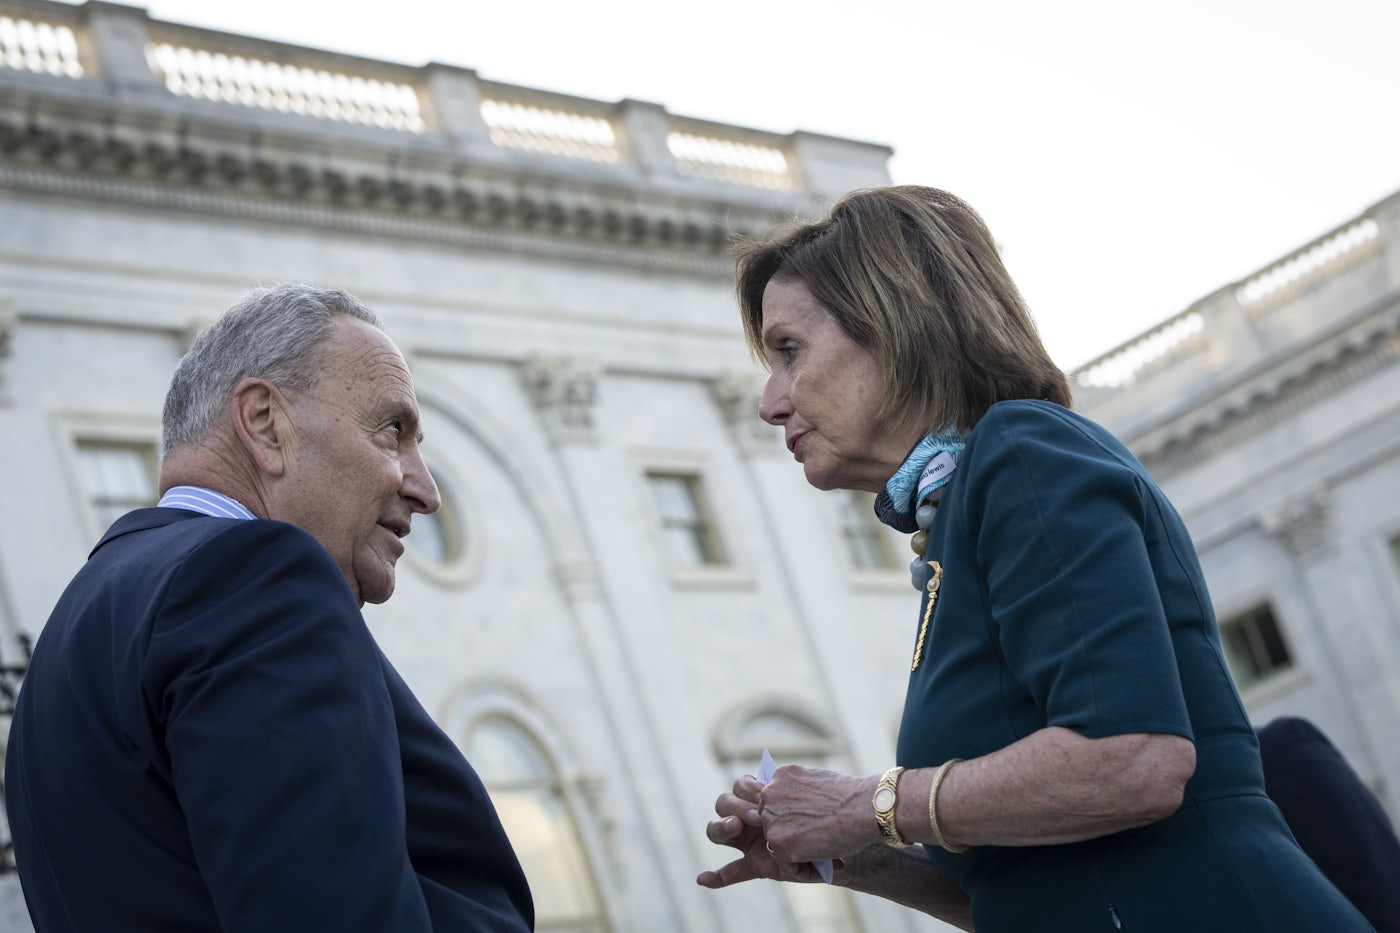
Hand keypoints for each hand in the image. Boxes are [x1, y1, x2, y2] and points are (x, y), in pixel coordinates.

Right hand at [696, 774, 830, 887]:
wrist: (849, 838)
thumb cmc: (833, 814)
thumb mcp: (811, 800)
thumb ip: (787, 792)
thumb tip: (773, 780)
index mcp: (764, 795)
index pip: (743, 786)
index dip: (747, 789)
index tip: (759, 791)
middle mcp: (752, 817)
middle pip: (725, 802)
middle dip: (735, 806)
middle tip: (756, 815)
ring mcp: (751, 842)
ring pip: (718, 830)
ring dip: (723, 827)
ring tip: (735, 828)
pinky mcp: (757, 865)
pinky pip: (732, 871)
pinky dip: (716, 877)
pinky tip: (704, 879)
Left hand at [758, 765, 875, 862]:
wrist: (864, 808)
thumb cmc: (850, 796)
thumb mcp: (817, 780)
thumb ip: (799, 790)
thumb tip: (796, 805)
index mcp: (780, 776)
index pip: (775, 802)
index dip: (791, 817)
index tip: (807, 826)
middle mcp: (769, 794)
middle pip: (772, 822)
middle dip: (789, 834)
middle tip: (811, 845)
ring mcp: (771, 818)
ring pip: (777, 843)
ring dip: (794, 853)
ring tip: (816, 861)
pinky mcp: (779, 842)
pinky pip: (785, 864)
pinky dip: (801, 870)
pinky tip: (819, 869)